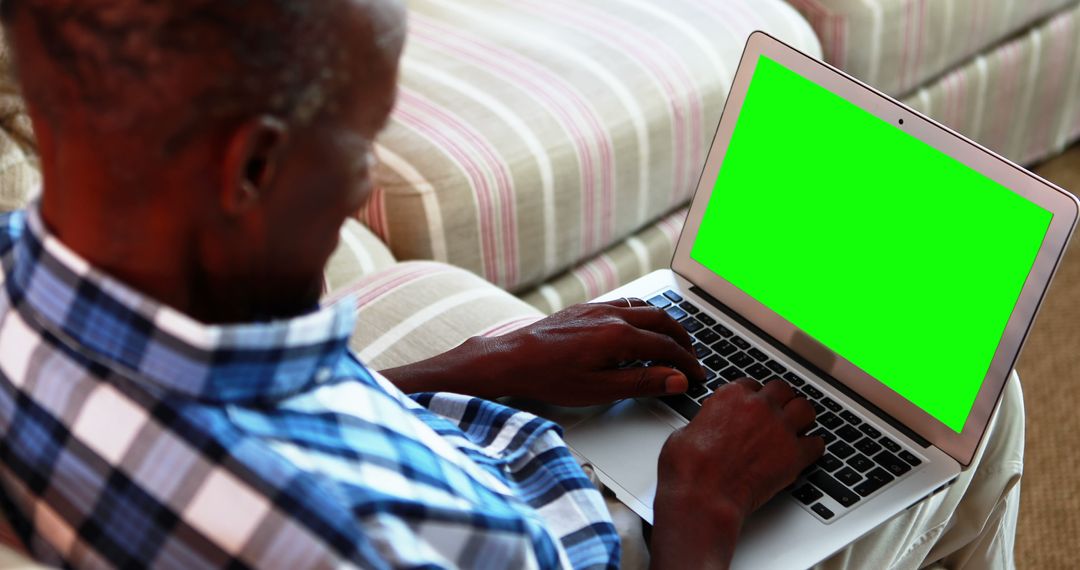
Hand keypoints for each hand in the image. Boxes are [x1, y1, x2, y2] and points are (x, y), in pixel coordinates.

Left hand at [380, 300, 705, 404]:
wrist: (511, 359)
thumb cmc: (550, 378)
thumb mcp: (600, 390)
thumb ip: (642, 382)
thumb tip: (677, 380)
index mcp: (619, 336)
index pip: (668, 347)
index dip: (687, 364)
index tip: (698, 377)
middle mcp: (612, 316)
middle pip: (662, 321)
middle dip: (683, 340)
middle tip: (693, 358)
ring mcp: (598, 308)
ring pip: (645, 308)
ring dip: (665, 322)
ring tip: (675, 339)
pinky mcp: (585, 308)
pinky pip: (625, 304)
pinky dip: (644, 312)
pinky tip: (641, 323)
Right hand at [650, 379, 823, 568]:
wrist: (703, 495)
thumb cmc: (689, 468)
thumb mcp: (686, 431)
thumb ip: (705, 421)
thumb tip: (705, 426)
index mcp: (731, 396)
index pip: (751, 384)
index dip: (752, 396)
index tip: (751, 406)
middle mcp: (759, 406)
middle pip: (782, 390)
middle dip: (779, 401)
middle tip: (776, 413)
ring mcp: (779, 429)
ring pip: (805, 409)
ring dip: (801, 417)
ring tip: (796, 427)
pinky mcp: (794, 455)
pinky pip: (817, 444)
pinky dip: (812, 448)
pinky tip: (804, 453)